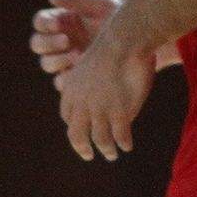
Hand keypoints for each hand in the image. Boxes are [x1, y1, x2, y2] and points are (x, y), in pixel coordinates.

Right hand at [30, 0, 180, 77]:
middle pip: (38, 44)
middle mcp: (60, 41)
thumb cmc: (121, 19)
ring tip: (77, 56)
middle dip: (48, 43)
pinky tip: (79, 73)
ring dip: (56, 61)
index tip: (58, 23)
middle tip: (66, 41)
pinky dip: (66, 78)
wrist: (141, 43)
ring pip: (47, 63)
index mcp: (62, 21)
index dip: (45, 23)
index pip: (40, 22)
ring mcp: (66, 61)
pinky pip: (61, 82)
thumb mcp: (102, 5)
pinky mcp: (76, 79)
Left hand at [53, 31, 155, 162]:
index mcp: (72, 89)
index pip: (67, 116)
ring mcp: (101, 110)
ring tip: (112, 155)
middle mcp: (82, 104)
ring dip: (106, 150)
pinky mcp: (120, 113)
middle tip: (88, 155)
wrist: (123, 42)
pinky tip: (128, 146)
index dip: (74, 126)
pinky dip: (123, 143)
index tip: (82, 131)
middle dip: (82, 148)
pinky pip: (120, 136)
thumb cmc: (112, 47)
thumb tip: (97, 89)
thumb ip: (90, 81)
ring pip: (100, 140)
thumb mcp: (92, 63)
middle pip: (76, 135)